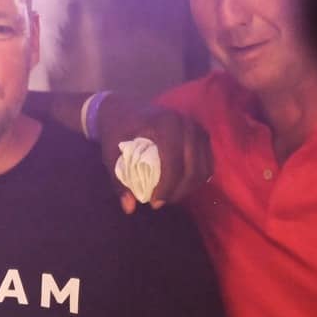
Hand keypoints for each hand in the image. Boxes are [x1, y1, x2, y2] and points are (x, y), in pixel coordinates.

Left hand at [95, 97, 210, 212]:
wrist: (123, 107)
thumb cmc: (117, 129)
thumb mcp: (110, 153)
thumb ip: (118, 180)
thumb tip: (129, 208)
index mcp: (164, 124)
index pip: (173, 162)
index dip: (167, 187)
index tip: (154, 203)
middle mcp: (186, 123)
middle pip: (193, 167)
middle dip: (179, 191)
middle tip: (161, 202)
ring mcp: (197, 128)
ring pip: (204, 167)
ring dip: (189, 187)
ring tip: (169, 196)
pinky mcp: (202, 134)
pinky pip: (207, 162)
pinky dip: (197, 178)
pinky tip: (180, 186)